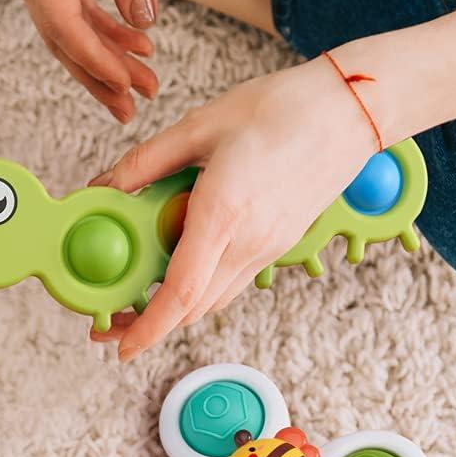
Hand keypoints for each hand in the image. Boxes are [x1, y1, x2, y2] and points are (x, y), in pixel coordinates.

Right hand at [0, 0, 159, 120]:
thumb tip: (147, 23)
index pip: (66, 26)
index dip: (100, 61)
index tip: (133, 86)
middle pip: (61, 39)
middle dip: (100, 74)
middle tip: (137, 107)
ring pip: (64, 29)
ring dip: (101, 58)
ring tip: (141, 84)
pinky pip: (67, 8)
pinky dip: (97, 28)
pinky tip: (131, 42)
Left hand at [91, 61, 376, 358]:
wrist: (352, 110)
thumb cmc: (281, 108)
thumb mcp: (199, 125)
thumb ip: (146, 162)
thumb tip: (103, 186)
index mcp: (224, 213)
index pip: (182, 292)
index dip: (148, 327)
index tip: (121, 348)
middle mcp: (249, 242)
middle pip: (193, 308)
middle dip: (148, 323)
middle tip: (110, 316)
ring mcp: (269, 247)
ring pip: (212, 298)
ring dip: (175, 306)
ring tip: (138, 290)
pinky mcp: (280, 243)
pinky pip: (233, 279)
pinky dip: (201, 284)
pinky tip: (180, 259)